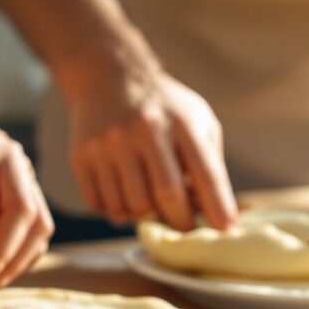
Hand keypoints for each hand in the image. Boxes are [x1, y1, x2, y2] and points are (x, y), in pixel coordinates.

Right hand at [67, 67, 236, 230]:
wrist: (109, 78)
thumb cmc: (163, 107)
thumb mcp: (198, 119)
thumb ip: (209, 162)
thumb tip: (215, 214)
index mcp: (181, 122)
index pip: (206, 175)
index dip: (218, 208)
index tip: (227, 231)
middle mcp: (143, 130)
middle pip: (166, 197)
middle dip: (180, 222)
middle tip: (184, 226)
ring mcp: (108, 143)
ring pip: (130, 207)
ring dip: (143, 216)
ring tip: (150, 203)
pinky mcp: (81, 156)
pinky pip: (100, 205)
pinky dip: (115, 210)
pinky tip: (123, 194)